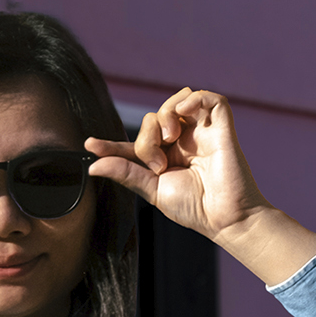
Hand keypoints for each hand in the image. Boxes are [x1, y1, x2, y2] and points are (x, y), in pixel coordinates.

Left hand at [88, 89, 315, 286]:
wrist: (224, 218)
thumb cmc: (194, 209)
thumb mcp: (153, 191)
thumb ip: (126, 173)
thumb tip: (93, 166)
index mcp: (166, 157)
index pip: (135, 143)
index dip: (112, 144)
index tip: (90, 146)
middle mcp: (183, 141)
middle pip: (152, 118)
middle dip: (146, 138)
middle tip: (158, 164)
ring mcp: (202, 132)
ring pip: (177, 101)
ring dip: (165, 115)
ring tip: (169, 140)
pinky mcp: (222, 127)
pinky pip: (210, 98)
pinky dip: (193, 99)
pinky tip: (182, 116)